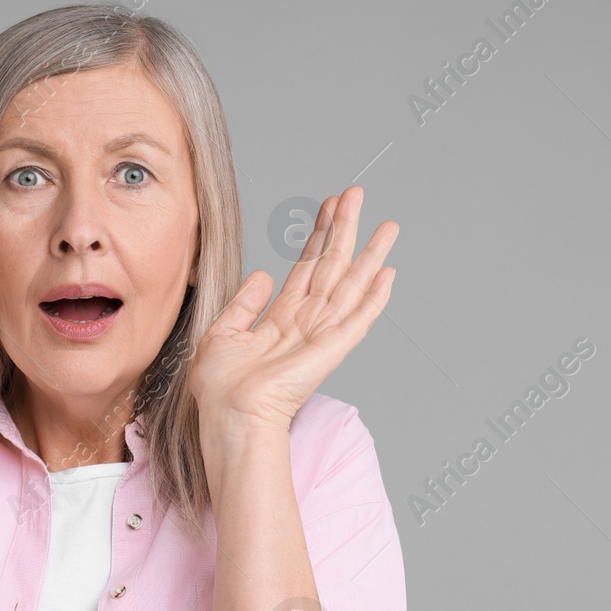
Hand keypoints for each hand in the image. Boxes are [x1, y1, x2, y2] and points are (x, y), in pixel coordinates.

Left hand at [186, 186, 397, 431]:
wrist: (229, 416)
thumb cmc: (221, 389)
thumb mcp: (222, 333)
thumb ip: (243, 303)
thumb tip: (262, 275)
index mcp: (281, 318)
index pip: (306, 267)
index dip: (318, 235)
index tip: (329, 205)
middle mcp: (306, 323)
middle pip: (332, 266)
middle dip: (345, 229)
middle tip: (357, 194)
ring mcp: (322, 335)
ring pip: (352, 285)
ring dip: (371, 254)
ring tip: (387, 225)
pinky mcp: (332, 349)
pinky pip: (359, 318)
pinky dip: (376, 297)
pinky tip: (389, 272)